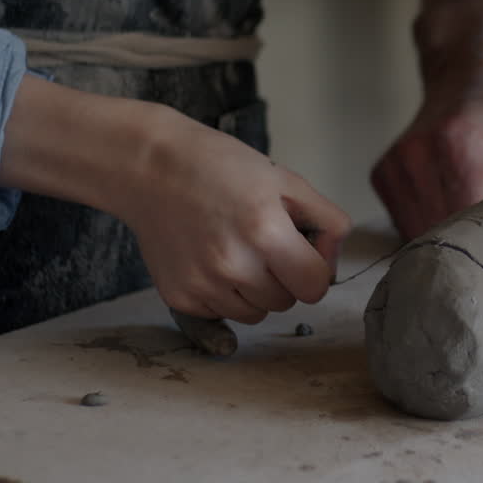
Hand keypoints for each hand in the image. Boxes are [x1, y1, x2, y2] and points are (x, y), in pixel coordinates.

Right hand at [0, 77, 350, 325]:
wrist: (151, 169)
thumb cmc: (222, 168)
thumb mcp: (286, 180)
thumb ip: (326, 221)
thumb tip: (332, 261)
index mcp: (266, 232)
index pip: (315, 286)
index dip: (316, 269)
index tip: (303, 252)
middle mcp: (233, 265)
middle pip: (287, 302)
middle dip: (285, 278)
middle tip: (264, 244)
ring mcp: (204, 285)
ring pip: (256, 314)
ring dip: (256, 290)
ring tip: (237, 250)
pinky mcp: (180, 298)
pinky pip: (223, 313)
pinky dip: (225, 294)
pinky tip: (212, 259)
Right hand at [373, 26, 482, 239]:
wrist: (467, 79)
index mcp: (459, 144)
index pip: (470, 220)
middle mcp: (417, 155)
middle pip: (442, 231)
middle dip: (470, 239)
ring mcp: (394, 166)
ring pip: (419, 234)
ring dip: (447, 234)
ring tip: (469, 206)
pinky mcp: (381, 177)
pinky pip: (405, 224)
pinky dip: (428, 224)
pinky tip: (448, 201)